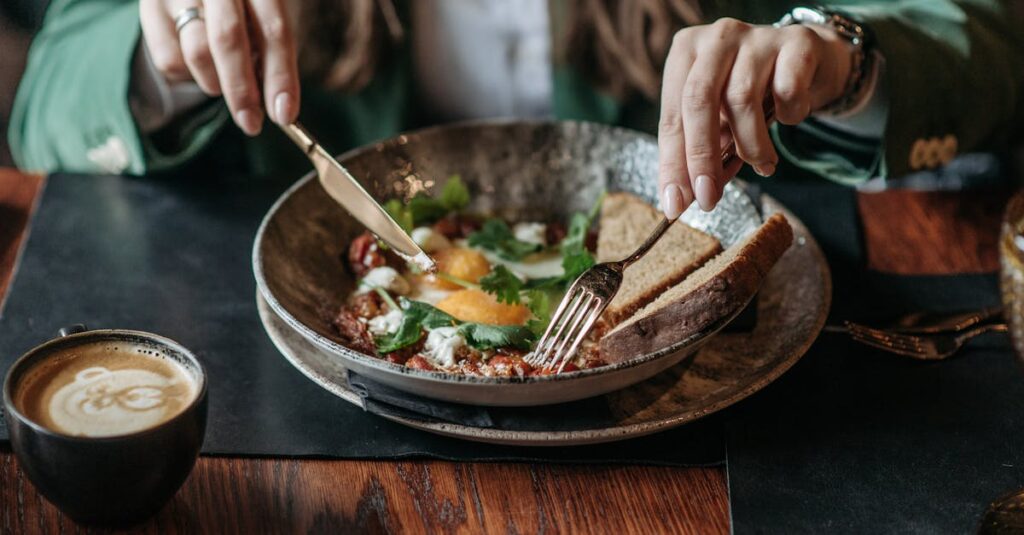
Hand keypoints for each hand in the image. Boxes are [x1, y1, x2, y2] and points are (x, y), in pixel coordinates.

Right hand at [140, 0, 299, 135]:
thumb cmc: (246, 7)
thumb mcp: (268, 18)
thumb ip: (272, 52)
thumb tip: (276, 105)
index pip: (273, 30)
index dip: (281, 76)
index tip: (284, 115)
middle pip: (228, 40)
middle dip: (242, 90)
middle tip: (251, 122)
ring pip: (197, 53)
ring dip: (216, 82)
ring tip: (225, 79)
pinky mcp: (150, 7)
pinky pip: (170, 59)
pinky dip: (190, 75)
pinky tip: (201, 63)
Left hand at [658, 18, 852, 215]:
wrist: (809, 60)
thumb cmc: (753, 93)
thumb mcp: (720, 120)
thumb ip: (702, 152)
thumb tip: (687, 198)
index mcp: (685, 53)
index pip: (671, 117)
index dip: (672, 164)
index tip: (676, 203)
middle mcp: (717, 38)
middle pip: (699, 102)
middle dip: (702, 159)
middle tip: (709, 198)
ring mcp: (756, 36)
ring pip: (742, 100)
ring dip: (751, 146)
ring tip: (762, 164)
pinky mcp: (796, 41)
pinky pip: (787, 90)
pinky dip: (789, 116)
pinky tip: (789, 117)